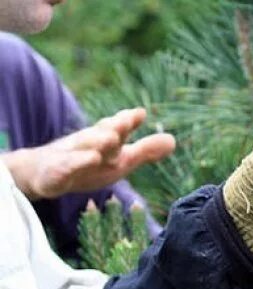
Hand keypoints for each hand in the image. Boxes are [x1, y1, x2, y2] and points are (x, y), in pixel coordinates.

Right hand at [1, 108, 175, 199]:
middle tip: (128, 121)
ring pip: (83, 148)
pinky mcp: (55, 173)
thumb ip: (145, 151)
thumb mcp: (120, 160)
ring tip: (110, 138)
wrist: (43, 173)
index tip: (140, 113)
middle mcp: (88, 144)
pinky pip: (63, 168)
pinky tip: (87, 159)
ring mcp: (70, 156)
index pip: (117, 128)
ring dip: (96, 142)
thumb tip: (173, 141)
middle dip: (114, 127)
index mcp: (104, 140)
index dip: (127, 121)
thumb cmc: (88, 164)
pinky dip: (74, 163)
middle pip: (102, 134)